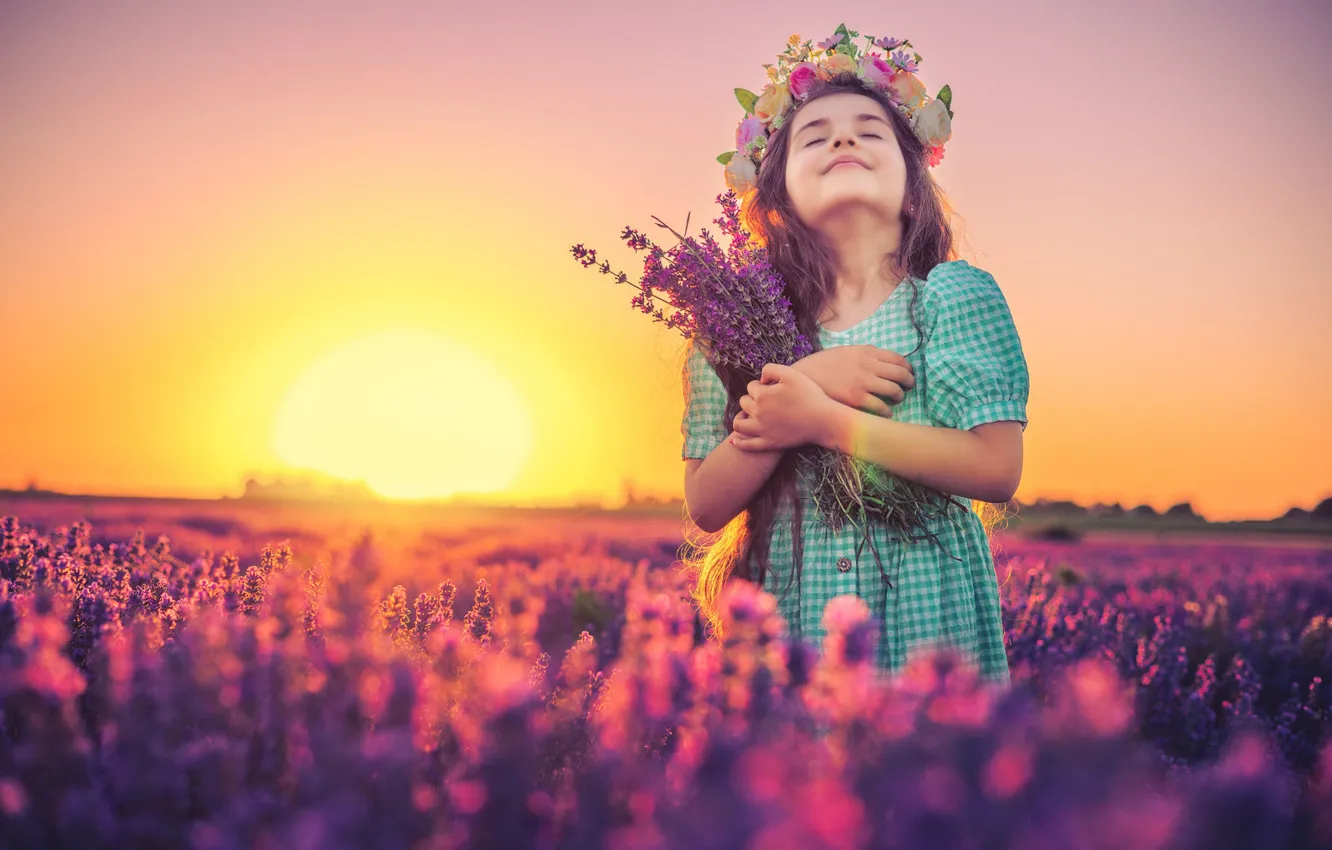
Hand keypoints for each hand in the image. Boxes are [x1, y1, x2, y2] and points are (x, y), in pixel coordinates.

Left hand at [731, 363, 839, 451]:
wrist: (824, 420)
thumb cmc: (810, 395)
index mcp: (762, 395)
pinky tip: (734, 440)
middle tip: (763, 401)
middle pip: (744, 403)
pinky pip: (748, 446)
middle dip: (751, 399)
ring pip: (739, 425)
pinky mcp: (769, 443)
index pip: (751, 387)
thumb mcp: (791, 374)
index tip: (771, 388)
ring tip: (746, 416)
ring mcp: (762, 430)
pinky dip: (739, 443)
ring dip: (740, 418)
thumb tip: (760, 379)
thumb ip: (771, 369)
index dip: (760, 386)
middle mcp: (758, 413)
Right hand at [791, 344, 914, 416]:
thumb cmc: (822, 365)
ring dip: (900, 396)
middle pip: (901, 374)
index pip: (898, 358)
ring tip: (897, 400)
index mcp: (866, 351)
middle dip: (909, 382)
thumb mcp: (845, 352)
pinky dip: (887, 411)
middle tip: (908, 388)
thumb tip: (880, 361)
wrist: (803, 377)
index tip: (908, 373)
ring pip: (894, 390)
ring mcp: (863, 382)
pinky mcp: (857, 398)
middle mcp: (868, 365)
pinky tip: (886, 413)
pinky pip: (881, 406)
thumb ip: (863, 355)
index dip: (907, 368)